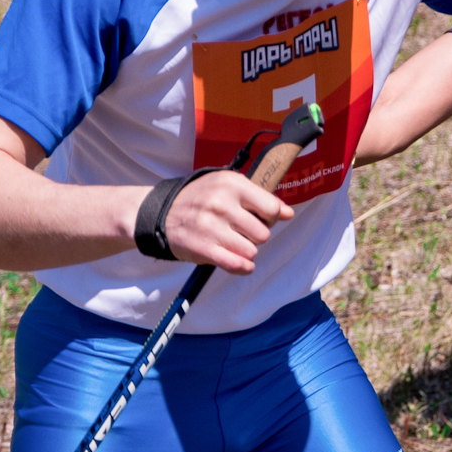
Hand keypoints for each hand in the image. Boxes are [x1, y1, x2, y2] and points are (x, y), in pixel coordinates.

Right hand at [162, 171, 293, 272]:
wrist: (162, 213)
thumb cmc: (201, 198)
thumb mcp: (229, 186)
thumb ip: (261, 198)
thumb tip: (289, 213)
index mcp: (231, 184)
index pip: (272, 208)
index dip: (271, 218)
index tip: (260, 218)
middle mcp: (222, 204)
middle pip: (263, 234)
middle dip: (256, 236)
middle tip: (242, 231)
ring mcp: (211, 227)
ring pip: (251, 251)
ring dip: (246, 251)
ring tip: (232, 242)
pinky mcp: (203, 249)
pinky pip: (237, 265)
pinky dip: (243, 267)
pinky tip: (240, 262)